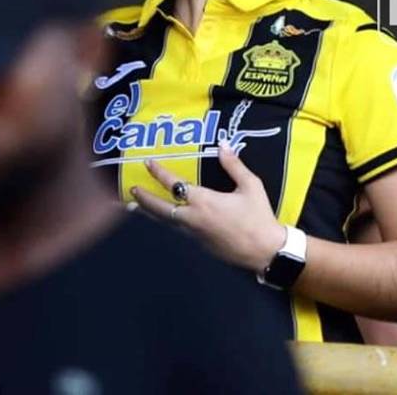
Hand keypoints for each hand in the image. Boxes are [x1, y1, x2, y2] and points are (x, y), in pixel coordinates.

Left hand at [130, 139, 287, 272]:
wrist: (265, 251)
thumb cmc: (259, 216)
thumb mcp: (250, 185)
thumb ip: (234, 165)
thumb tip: (223, 145)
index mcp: (204, 201)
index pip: (174, 184)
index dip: (159, 173)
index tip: (147, 163)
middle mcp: (193, 219)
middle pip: (160, 208)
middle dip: (144, 199)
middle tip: (131, 190)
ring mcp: (194, 234)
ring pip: (165, 222)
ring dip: (149, 213)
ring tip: (135, 207)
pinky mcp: (199, 246)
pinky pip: (176, 231)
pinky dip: (164, 223)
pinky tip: (163, 220)